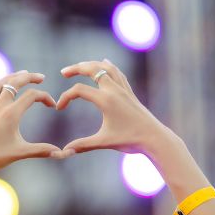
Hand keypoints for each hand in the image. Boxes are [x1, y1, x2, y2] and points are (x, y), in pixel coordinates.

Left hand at [0, 70, 61, 175]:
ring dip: (12, 76)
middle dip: (30, 77)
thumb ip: (41, 150)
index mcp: (11, 114)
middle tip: (41, 77)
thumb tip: (61, 154)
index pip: (32, 96)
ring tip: (21, 74)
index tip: (52, 105)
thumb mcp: (20, 152)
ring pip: (0, 84)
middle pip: (16, 82)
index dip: (45, 97)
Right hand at [56, 59, 180, 156]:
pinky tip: (104, 62)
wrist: (155, 138)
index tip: (59, 108)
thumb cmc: (130, 140)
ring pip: (106, 67)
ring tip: (80, 67)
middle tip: (63, 73)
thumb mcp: (104, 142)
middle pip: (93, 69)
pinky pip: (117, 72)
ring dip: (91, 64)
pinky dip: (107, 66)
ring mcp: (123, 89)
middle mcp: (115, 90)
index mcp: (106, 100)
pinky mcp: (129, 92)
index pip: (79, 90)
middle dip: (76, 68)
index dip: (65, 97)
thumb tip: (63, 152)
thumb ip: (82, 145)